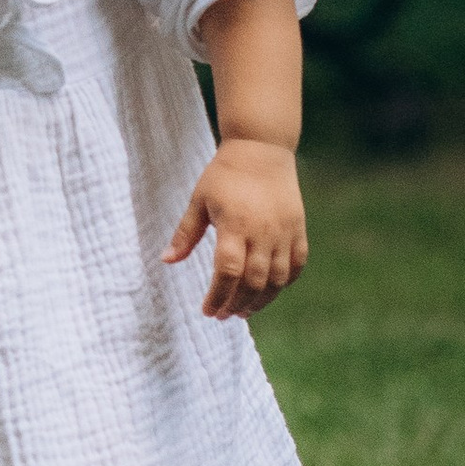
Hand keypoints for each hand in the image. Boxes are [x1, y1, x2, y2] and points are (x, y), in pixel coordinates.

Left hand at [164, 137, 308, 319]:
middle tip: (223, 315)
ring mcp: (285, 233)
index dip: (217, 296)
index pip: (228, 272)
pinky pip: (296, 266)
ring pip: (277, 280)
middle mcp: (263, 233)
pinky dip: (284, 284)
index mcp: (235, 225)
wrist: (261, 150)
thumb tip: (166, 261)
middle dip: (237, 305)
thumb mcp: (198, 200)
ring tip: (244, 311)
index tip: (207, 310)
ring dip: (261, 301)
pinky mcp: (298, 230)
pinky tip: (269, 292)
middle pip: (254, 282)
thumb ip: (185, 234)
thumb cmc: (224, 174)